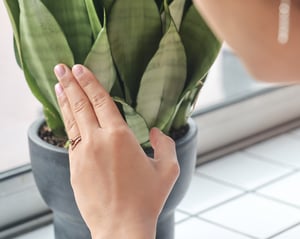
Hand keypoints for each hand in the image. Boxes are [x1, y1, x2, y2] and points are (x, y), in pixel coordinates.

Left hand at [54, 64, 179, 238]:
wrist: (121, 227)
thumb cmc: (146, 199)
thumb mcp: (168, 170)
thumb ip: (165, 145)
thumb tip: (155, 132)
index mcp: (120, 137)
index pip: (101, 101)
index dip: (90, 83)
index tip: (80, 68)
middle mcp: (97, 141)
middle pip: (80, 104)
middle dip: (71, 83)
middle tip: (61, 67)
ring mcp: (82, 154)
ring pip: (71, 119)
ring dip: (64, 99)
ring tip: (58, 84)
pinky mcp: (75, 167)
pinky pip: (70, 138)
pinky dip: (66, 122)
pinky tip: (66, 116)